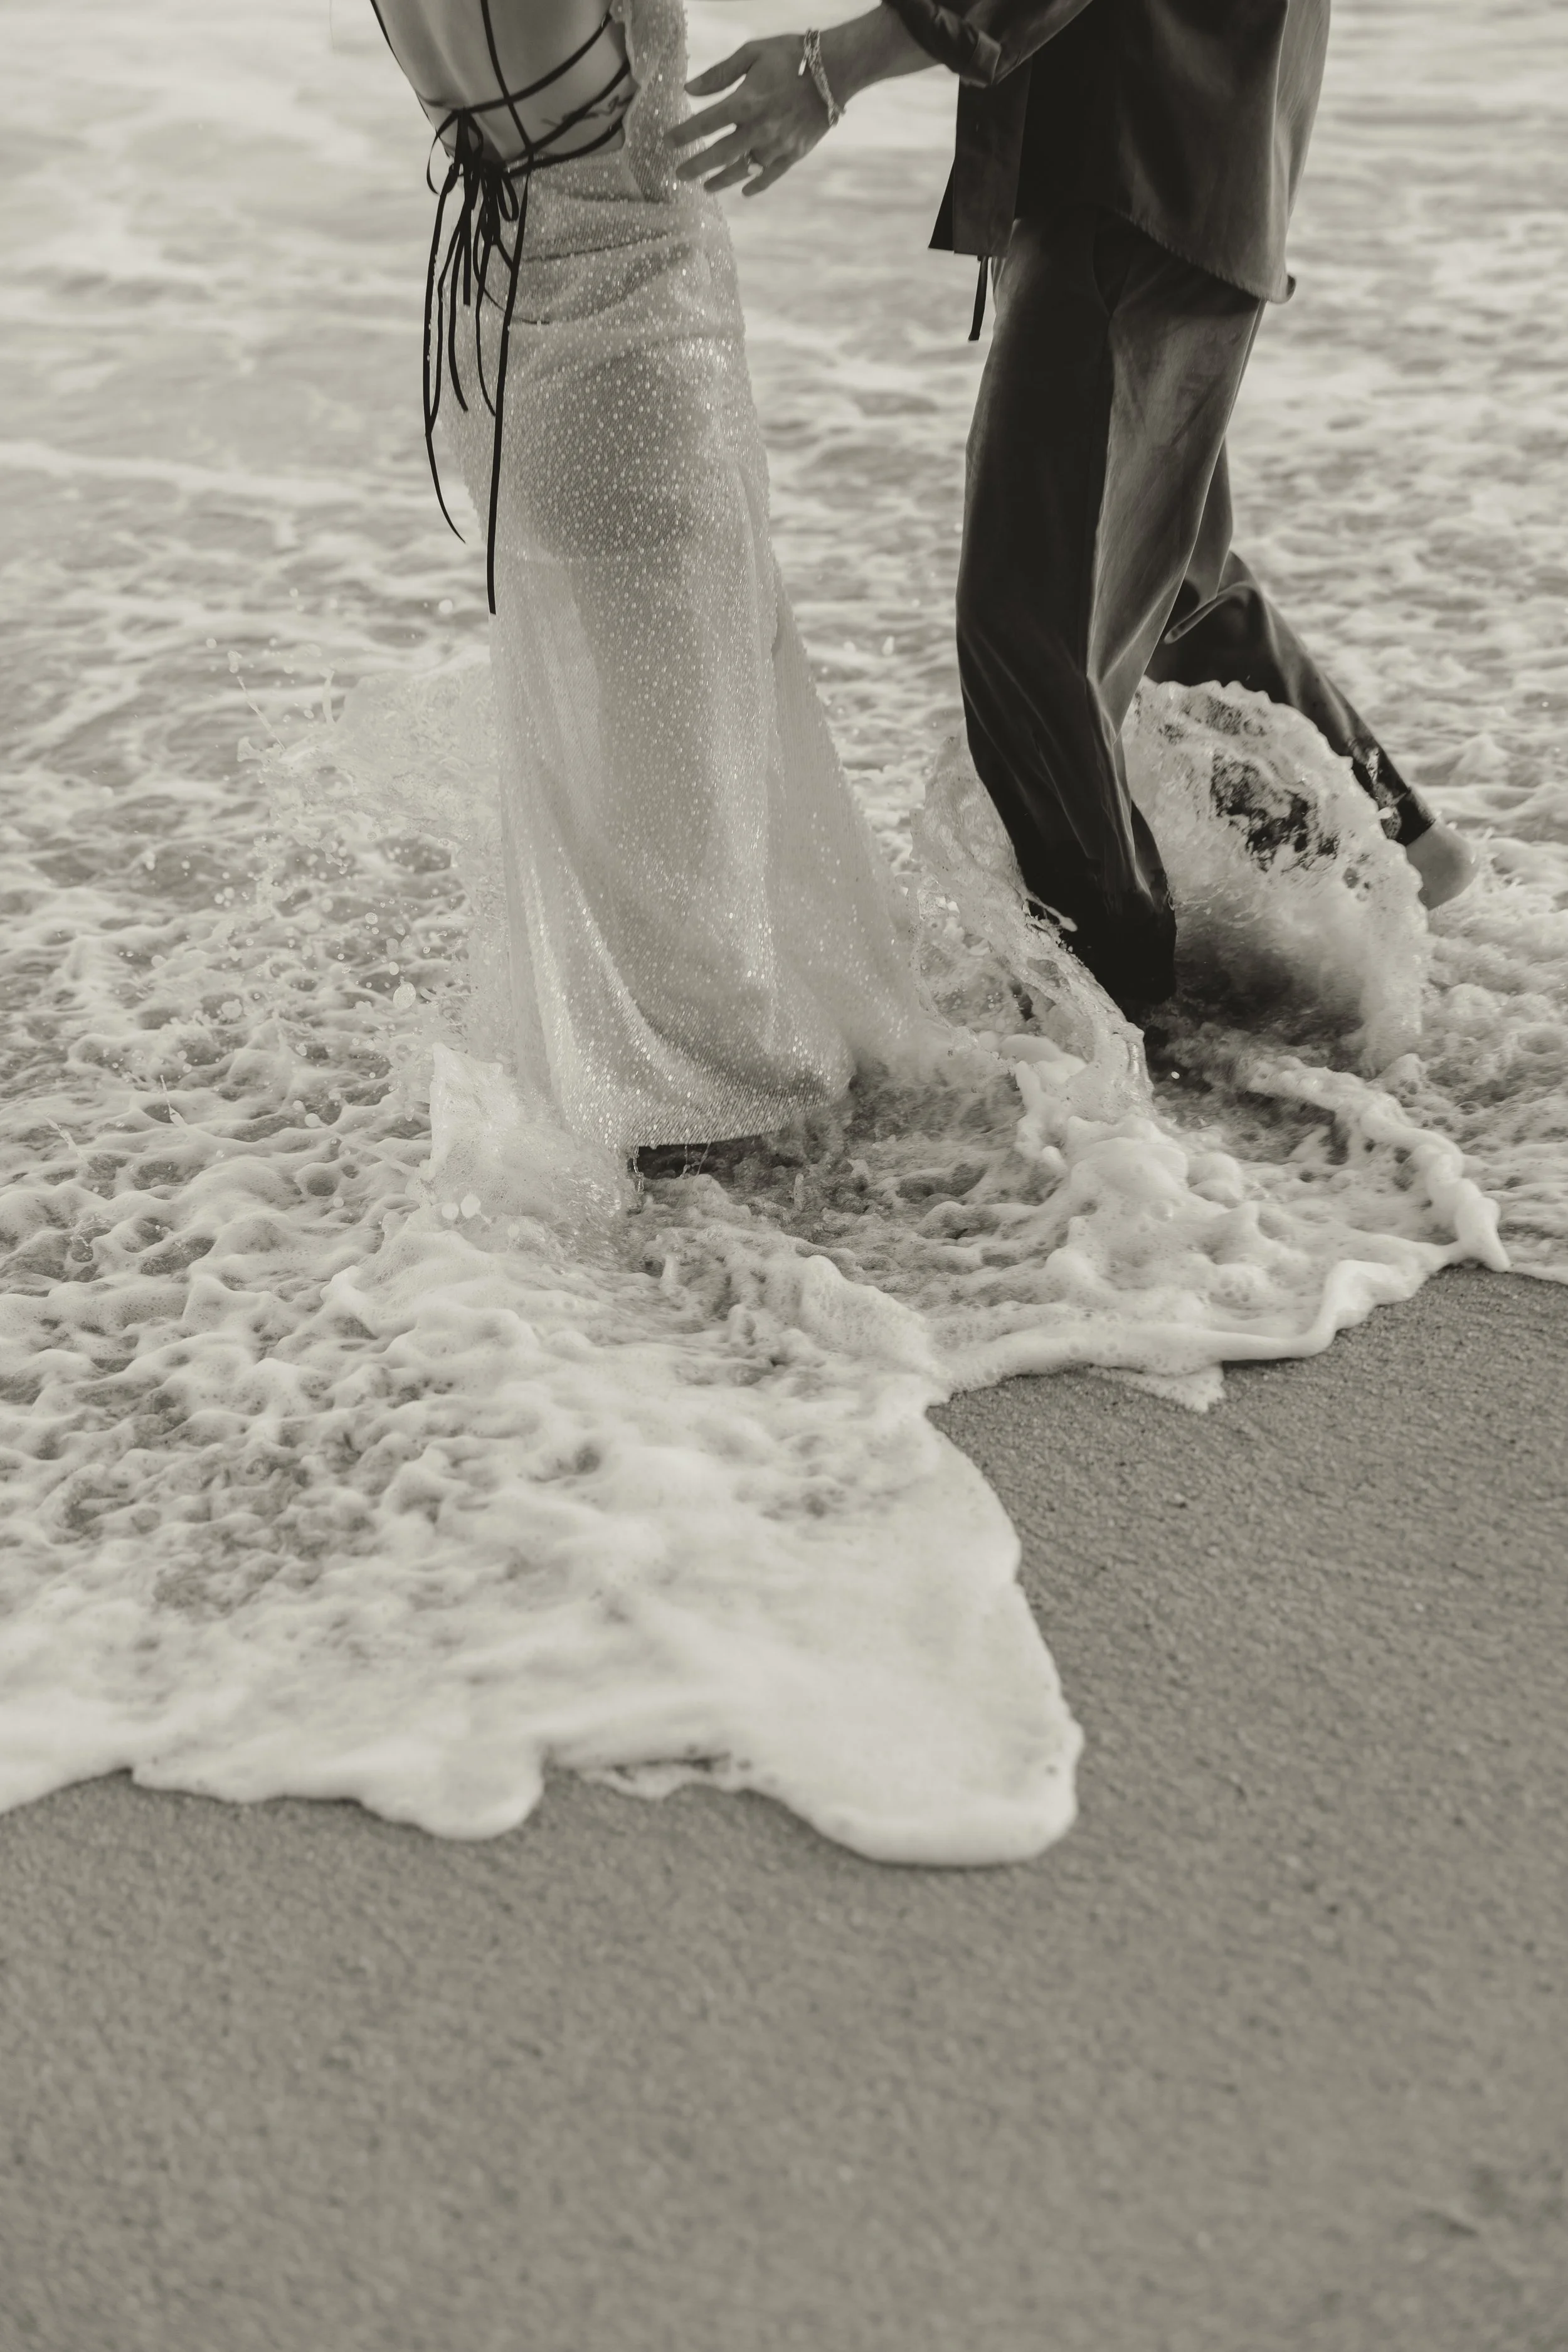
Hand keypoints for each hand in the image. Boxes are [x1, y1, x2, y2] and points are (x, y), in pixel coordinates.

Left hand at [665, 35, 830, 196]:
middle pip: (719, 155)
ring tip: (706, 187)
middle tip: (678, 176)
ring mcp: (777, 145)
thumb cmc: (791, 56)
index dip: (684, 135)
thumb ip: (720, 74)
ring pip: (743, 170)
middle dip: (696, 166)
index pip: (706, 124)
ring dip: (721, 181)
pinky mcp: (794, 153)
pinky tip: (743, 190)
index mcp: (746, 102)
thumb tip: (689, 90)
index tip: (667, 143)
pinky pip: (770, 176)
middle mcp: (759, 129)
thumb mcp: (752, 53)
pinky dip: (755, 184)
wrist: (835, 71)